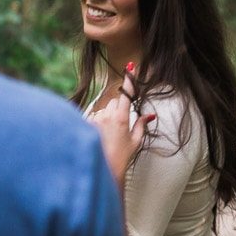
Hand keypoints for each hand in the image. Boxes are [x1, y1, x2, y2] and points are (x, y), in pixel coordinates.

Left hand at [89, 67, 154, 191]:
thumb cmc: (122, 157)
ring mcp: (94, 120)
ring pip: (103, 110)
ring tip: (108, 136)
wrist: (104, 169)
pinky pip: (93, 117)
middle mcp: (106, 116)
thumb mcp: (135, 141)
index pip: (126, 94)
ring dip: (106, 117)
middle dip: (118, 108)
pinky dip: (97, 123)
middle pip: (113, 102)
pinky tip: (99, 137)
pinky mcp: (85, 124)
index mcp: (121, 118)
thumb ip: (141, 125)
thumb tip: (150, 115)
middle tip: (120, 126)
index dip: (129, 80)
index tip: (130, 67)